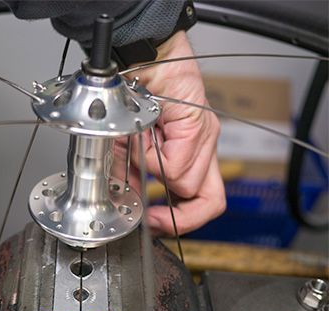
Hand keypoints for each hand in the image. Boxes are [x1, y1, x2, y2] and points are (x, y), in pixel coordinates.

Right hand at [115, 31, 225, 234]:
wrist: (136, 60)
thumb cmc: (131, 98)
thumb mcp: (128, 150)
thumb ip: (132, 179)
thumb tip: (128, 206)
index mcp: (189, 157)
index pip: (204, 202)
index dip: (180, 223)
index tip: (152, 223)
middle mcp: (203, 148)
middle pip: (210, 202)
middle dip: (178, 218)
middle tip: (152, 219)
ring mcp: (204, 138)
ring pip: (187, 184)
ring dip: (153, 174)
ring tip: (138, 151)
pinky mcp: (197, 127)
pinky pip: (175, 165)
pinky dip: (151, 158)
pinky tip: (142, 137)